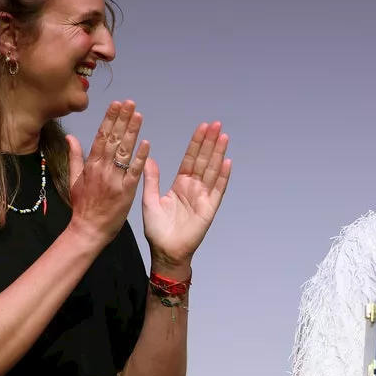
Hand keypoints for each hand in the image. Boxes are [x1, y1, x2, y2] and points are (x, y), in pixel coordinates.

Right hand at [65, 100, 147, 247]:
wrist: (89, 229)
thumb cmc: (83, 205)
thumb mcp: (74, 179)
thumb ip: (75, 156)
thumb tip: (71, 137)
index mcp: (91, 165)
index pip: (101, 137)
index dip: (109, 119)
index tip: (116, 104)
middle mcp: (102, 169)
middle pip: (113, 140)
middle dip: (121, 119)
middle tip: (130, 102)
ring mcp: (114, 180)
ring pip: (124, 152)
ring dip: (131, 132)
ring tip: (138, 115)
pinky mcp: (126, 191)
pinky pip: (134, 172)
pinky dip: (140, 158)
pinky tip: (146, 143)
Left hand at [141, 121, 231, 269]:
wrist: (166, 251)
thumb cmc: (157, 229)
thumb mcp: (149, 200)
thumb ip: (151, 180)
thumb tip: (148, 158)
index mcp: (180, 184)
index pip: (190, 159)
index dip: (196, 143)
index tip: (202, 127)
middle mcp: (194, 188)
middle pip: (203, 160)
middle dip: (210, 142)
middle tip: (217, 124)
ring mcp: (203, 197)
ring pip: (212, 170)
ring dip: (218, 154)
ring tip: (224, 137)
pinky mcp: (209, 208)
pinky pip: (218, 190)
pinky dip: (222, 176)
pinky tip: (227, 162)